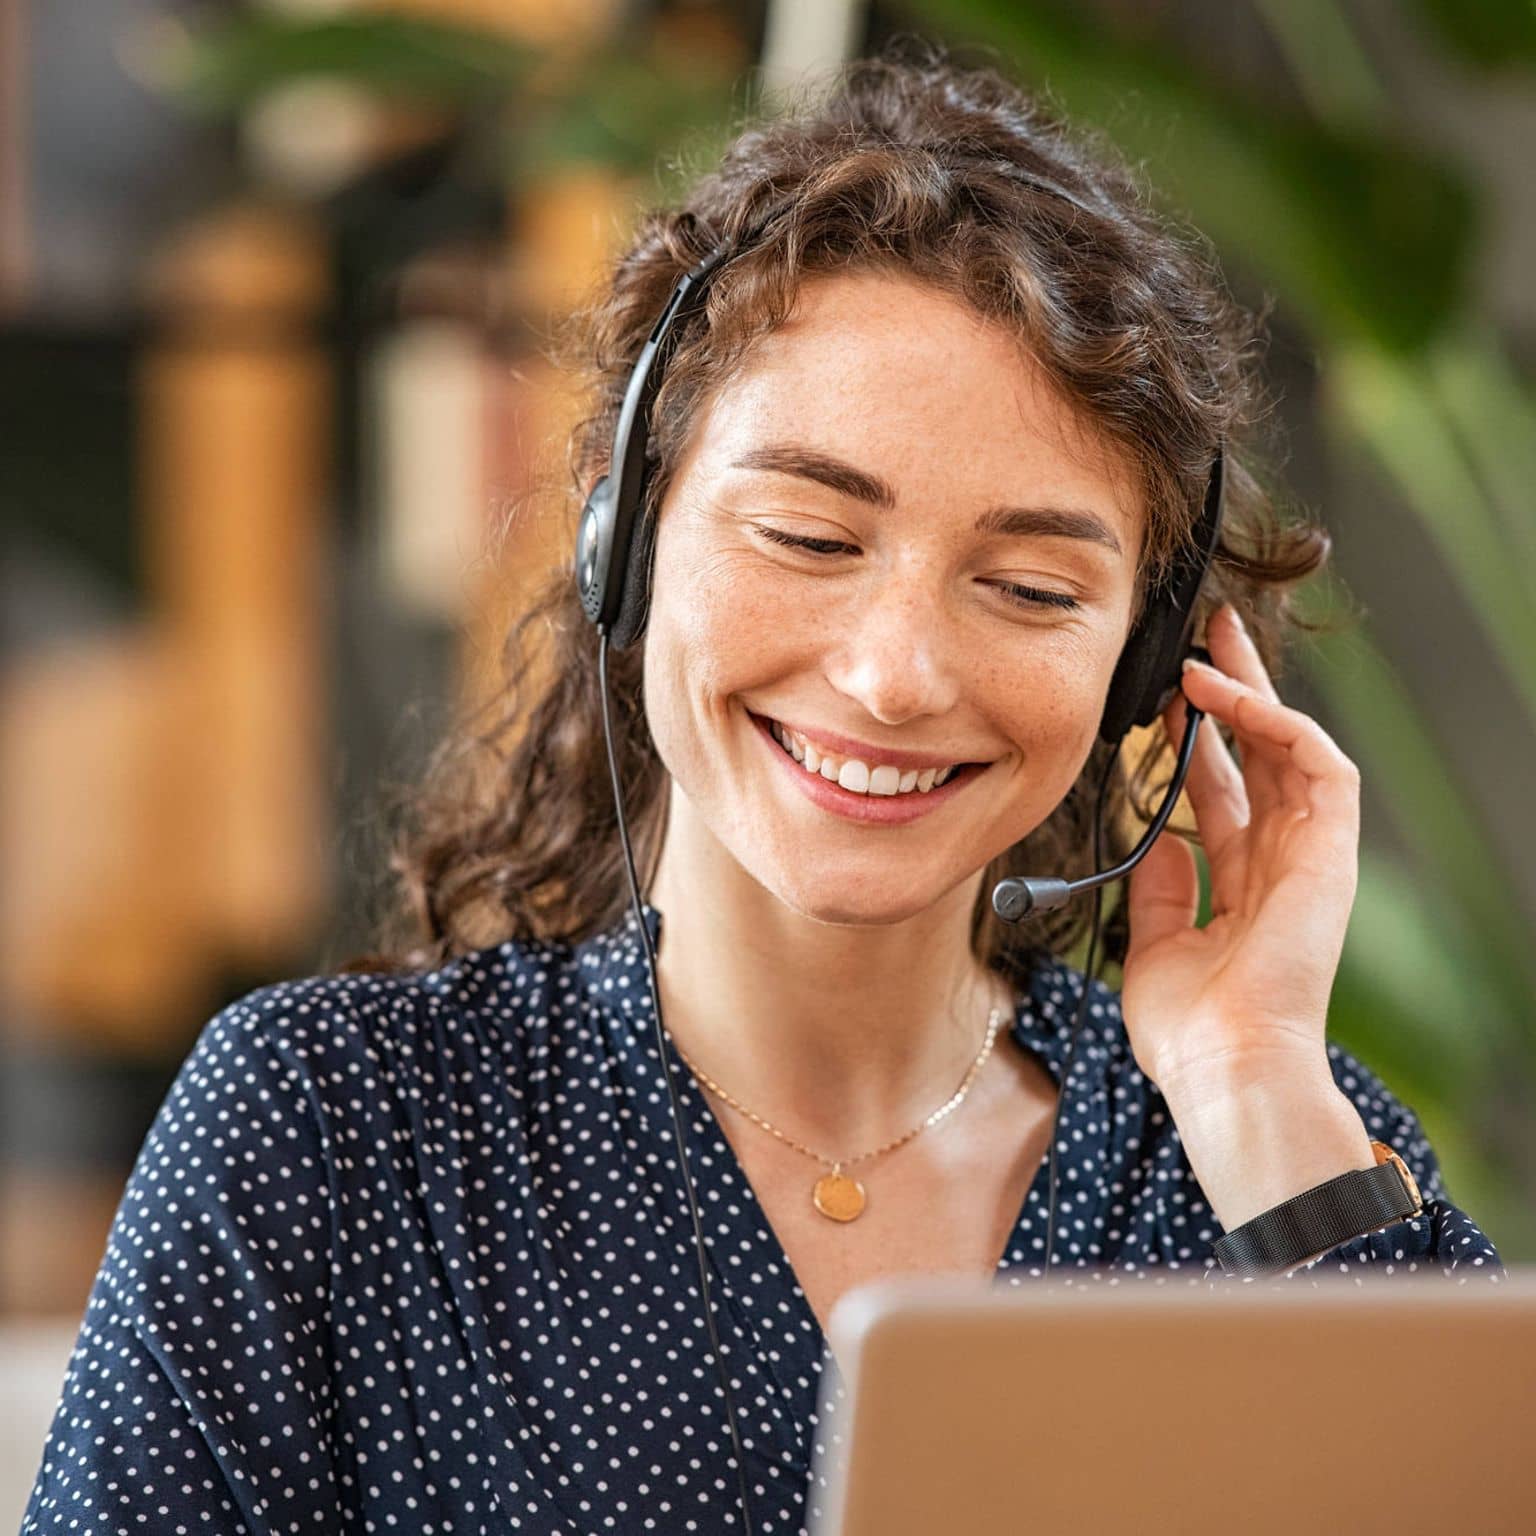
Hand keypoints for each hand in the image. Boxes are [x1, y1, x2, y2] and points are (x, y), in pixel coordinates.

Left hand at [1119, 602, 1360, 1101]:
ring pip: (1291, 746)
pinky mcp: (1332, 851)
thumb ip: (1159, 887)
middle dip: (1234, 692)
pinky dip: (1276, 723)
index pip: (1225, 788)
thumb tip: (1154, 837)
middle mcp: (1281, 859)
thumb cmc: (1190, 1028)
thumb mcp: (1153, 943)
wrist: (1223, 1065)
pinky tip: (1226, 696)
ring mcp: (1311, 853)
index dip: (1197, 738)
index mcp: (1243, 881)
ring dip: (1251, 693)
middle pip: (1261, 754)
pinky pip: (1317, 765)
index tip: (1164, 697)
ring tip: (1207, 648)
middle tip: (1205, 635)